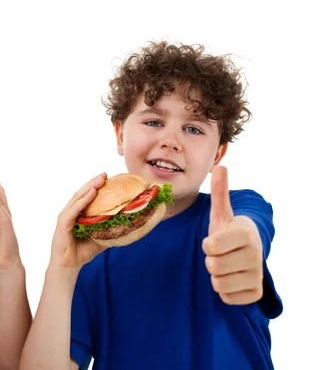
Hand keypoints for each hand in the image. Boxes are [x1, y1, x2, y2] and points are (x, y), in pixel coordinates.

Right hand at [50, 173, 107, 269]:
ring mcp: (65, 217)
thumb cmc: (82, 252)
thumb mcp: (101, 239)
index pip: (87, 197)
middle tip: (105, 174)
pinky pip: (74, 210)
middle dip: (93, 183)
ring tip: (99, 180)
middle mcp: (70, 213)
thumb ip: (109, 231)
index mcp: (78, 214)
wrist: (69, 266)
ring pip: (77, 198)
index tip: (108, 178)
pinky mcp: (63, 224)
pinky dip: (83, 201)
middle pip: (82, 194)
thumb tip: (127, 228)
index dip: (96, 187)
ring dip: (88, 188)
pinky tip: (91, 193)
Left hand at [202, 166, 262, 304]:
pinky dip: (224, 291)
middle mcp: (255, 255)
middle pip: (213, 266)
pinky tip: (231, 279)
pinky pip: (227, 298)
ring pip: (218, 284)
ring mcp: (257, 275)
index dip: (207, 244)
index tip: (215, 240)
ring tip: (225, 266)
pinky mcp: (255, 293)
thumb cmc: (229, 232)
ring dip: (216, 276)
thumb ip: (219, 193)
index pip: (210, 246)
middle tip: (220, 254)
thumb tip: (220, 166)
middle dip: (211, 261)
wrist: (247, 253)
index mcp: (245, 234)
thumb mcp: (222, 214)